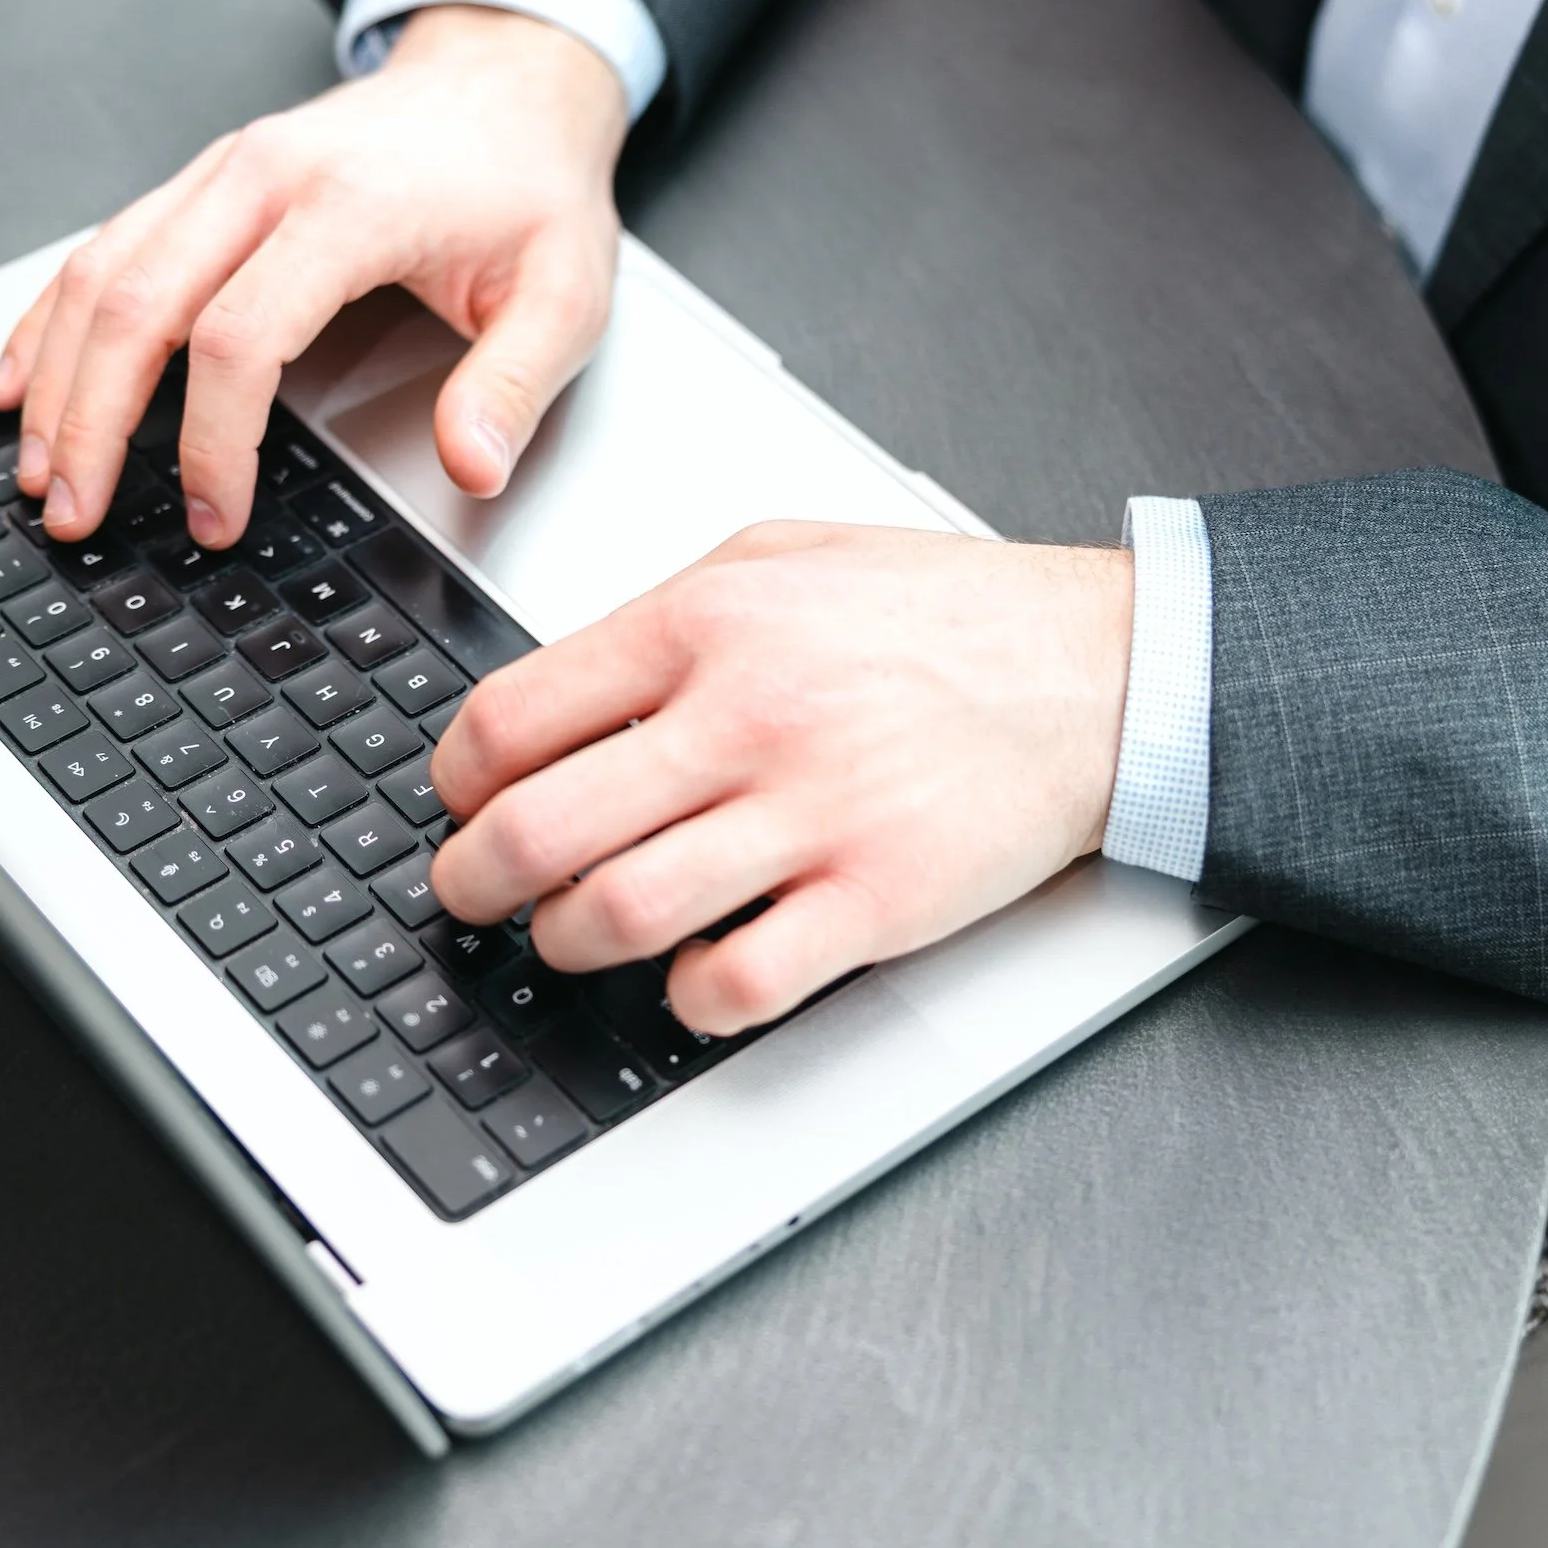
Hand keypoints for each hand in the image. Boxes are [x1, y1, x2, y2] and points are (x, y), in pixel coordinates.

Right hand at [0, 7, 626, 544]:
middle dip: (90, 420)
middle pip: (136, 302)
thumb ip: (514, 383)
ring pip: (100, 271)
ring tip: (36, 470)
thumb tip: (472, 465)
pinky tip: (18, 378)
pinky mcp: (205, 179)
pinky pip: (102, 245)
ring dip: (54, 376)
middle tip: (73, 513)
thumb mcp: (565, 291)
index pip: (240, 337)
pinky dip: (49, 317)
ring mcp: (224, 169)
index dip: (213, 443)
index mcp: (349, 204)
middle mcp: (266, 175)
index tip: (216, 517)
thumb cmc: (528, 185)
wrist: (510, 83)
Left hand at [431, 523, 1134, 1036]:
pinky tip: (691, 971)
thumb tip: (561, 684)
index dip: (454, 780)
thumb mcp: (782, 552)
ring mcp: (811, 813)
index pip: (512, 718)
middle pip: (537, 829)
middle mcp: (746, 716)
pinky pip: (735, 982)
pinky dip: (687, 996)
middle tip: (470, 893)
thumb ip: (668, 611)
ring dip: (564, 943)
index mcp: (706, 621)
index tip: (458, 800)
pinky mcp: (874, 897)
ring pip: (616, 914)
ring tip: (569, 935)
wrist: (1094, 669)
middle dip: (471, 882)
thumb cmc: (946, 614)